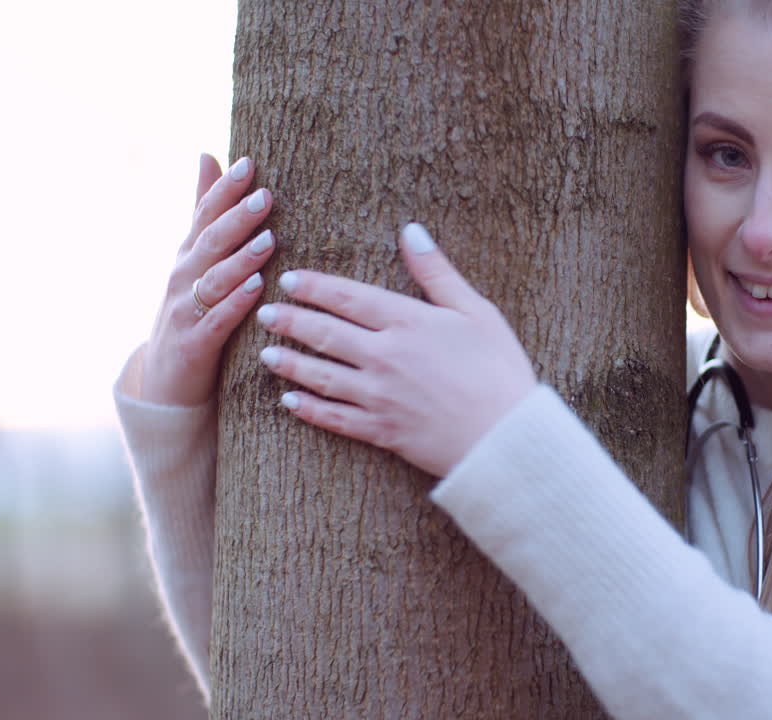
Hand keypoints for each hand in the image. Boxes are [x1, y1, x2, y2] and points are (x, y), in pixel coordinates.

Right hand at [140, 153, 275, 405]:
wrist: (165, 382)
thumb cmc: (190, 311)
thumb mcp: (195, 258)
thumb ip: (202, 210)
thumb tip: (206, 154)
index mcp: (188, 254)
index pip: (204, 214)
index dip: (224, 190)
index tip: (249, 163)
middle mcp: (182, 277)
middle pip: (209, 242)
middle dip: (236, 219)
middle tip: (265, 197)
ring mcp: (185, 310)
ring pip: (213, 280)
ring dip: (240, 260)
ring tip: (268, 240)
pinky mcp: (194, 344)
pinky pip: (217, 321)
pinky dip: (235, 304)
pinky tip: (256, 290)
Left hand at [255, 223, 536, 476]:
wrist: (505, 437)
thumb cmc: (500, 370)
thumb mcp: (477, 312)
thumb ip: (437, 272)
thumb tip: (411, 231)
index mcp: (408, 322)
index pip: (348, 297)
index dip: (315, 287)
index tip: (290, 280)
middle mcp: (384, 356)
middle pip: (325, 333)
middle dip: (290, 321)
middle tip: (266, 313)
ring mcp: (379, 395)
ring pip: (321, 375)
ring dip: (290, 363)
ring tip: (267, 354)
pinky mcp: (381, 430)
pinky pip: (334, 418)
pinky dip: (309, 409)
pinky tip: (290, 402)